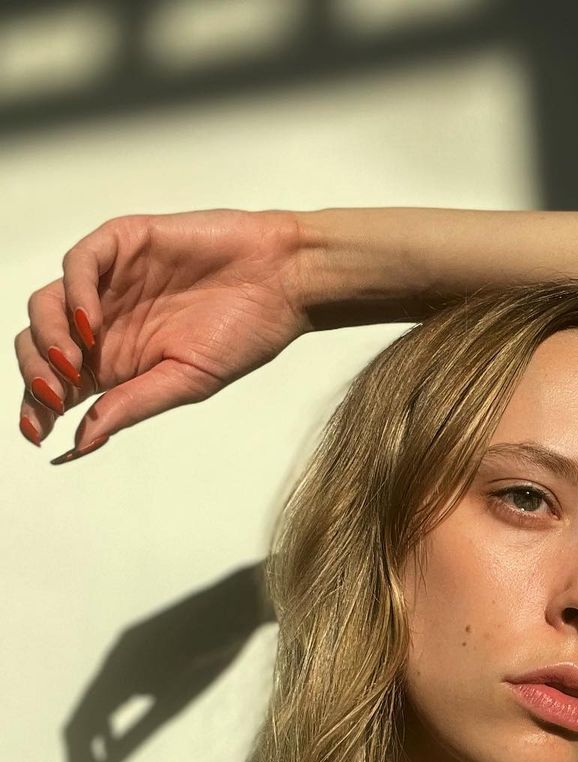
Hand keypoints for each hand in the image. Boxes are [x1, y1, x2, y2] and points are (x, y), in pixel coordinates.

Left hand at [15, 208, 311, 457]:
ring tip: (71, 363)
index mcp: (116, 361)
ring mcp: (109, 282)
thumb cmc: (244, 333)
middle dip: (35, 376)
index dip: (39, 408)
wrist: (282, 282)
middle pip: (40, 346)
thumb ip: (132, 405)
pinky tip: (90, 324)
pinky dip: (74, 294)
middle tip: (55, 398)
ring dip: (47, 337)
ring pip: (46, 305)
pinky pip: (78, 265)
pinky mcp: (122, 243)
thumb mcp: (185, 383)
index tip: (39, 434)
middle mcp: (103, 322)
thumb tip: (81, 442)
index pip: (58, 384)